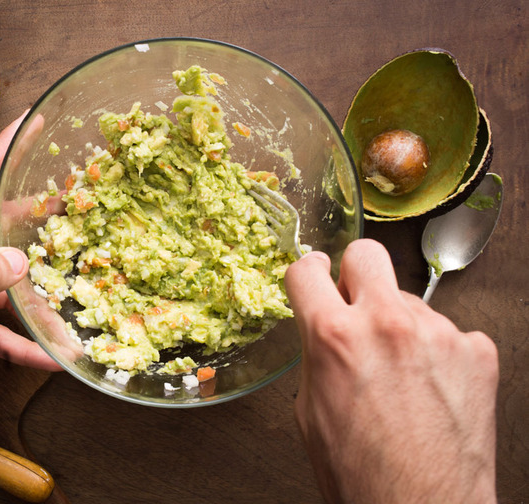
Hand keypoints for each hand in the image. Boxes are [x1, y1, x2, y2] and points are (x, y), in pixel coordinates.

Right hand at [285, 239, 497, 503]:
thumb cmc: (361, 473)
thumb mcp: (310, 410)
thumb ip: (316, 354)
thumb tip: (323, 327)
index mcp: (334, 337)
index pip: (307, 270)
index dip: (307, 273)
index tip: (315, 275)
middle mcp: (386, 324)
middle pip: (367, 253)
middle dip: (356, 272)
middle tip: (357, 300)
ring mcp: (438, 332)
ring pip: (409, 299)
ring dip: (400, 324)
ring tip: (402, 374)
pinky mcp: (476, 350)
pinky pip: (448, 330)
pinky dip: (437, 352)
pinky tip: (432, 387)